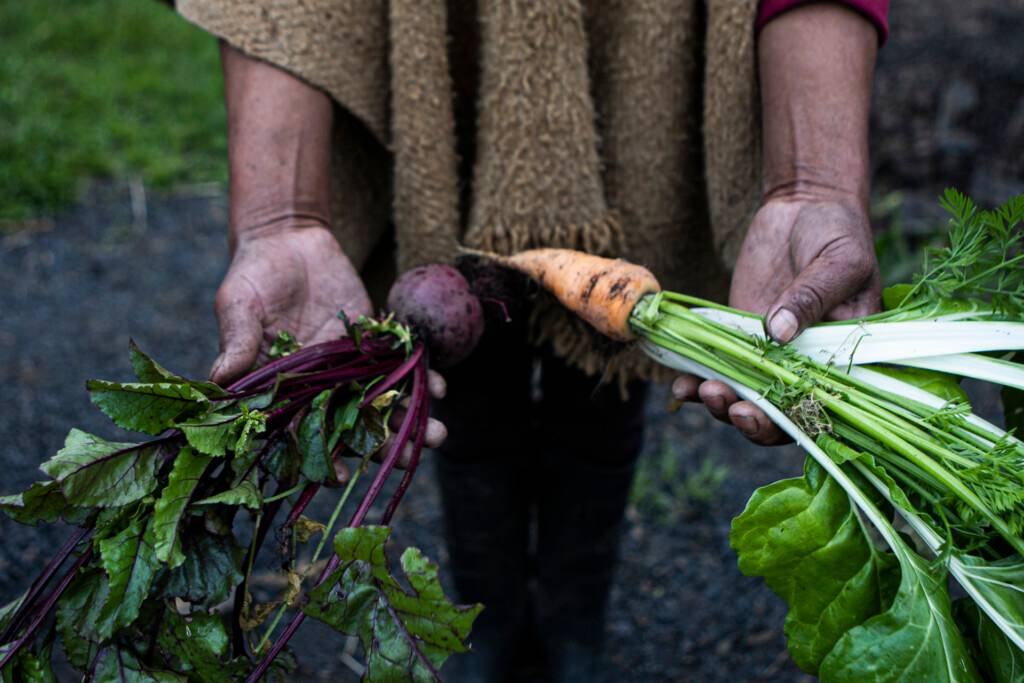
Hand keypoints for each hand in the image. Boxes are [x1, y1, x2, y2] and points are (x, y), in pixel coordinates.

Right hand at [211, 222, 447, 466]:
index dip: (319, 456)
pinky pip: (402, 366)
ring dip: (411, 421)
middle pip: (353, 427)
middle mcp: (320, 386)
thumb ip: (237, 342)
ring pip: (384, 403)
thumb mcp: (239, 304)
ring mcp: (351, 367)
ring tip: (438, 436)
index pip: (300, 433)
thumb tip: (217, 380)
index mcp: (281, 390)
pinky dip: (423, 379)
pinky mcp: (375, 343)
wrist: (290, 239)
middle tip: (412, 459)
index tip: (340, 474)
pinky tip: (441, 387)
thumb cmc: (254, 274)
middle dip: (383, 447)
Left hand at [672, 195, 880, 443]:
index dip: (791, 419)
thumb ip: (812, 296)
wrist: (803, 206)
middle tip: (726, 403)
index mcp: (844, 357)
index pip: (822, 406)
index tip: (760, 412)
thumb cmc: (837, 232)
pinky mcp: (738, 337)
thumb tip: (780, 333)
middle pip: (780, 413)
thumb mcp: (838, 260)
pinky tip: (680, 385)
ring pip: (745, 397)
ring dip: (721, 404)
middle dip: (751, 418)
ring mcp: (769, 354)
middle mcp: (807, 365)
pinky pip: (719, 366)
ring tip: (699, 391)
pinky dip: (698, 380)